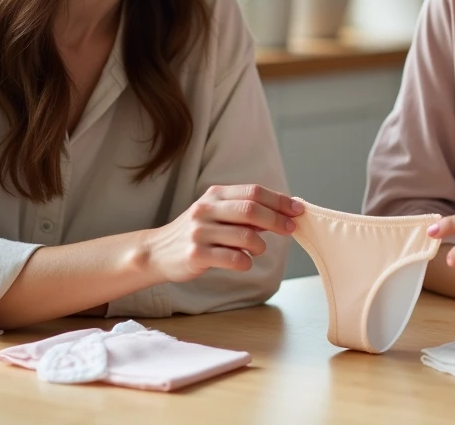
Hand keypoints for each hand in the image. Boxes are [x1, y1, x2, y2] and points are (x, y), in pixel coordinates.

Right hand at [139, 185, 301, 283]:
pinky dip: (246, 261)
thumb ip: (244, 212)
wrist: (156, 252)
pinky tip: (244, 262)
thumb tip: (281, 213)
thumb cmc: (196, 233)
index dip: (279, 200)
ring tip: (258, 250)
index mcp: (215, 195)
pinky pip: (233, 258)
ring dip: (261, 245)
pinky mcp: (196, 254)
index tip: (297, 209)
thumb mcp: (216, 213)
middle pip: (251, 210)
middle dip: (277, 220)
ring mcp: (200, 232)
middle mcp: (206, 209)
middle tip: (291, 229)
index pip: (253, 192)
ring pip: (245, 236)